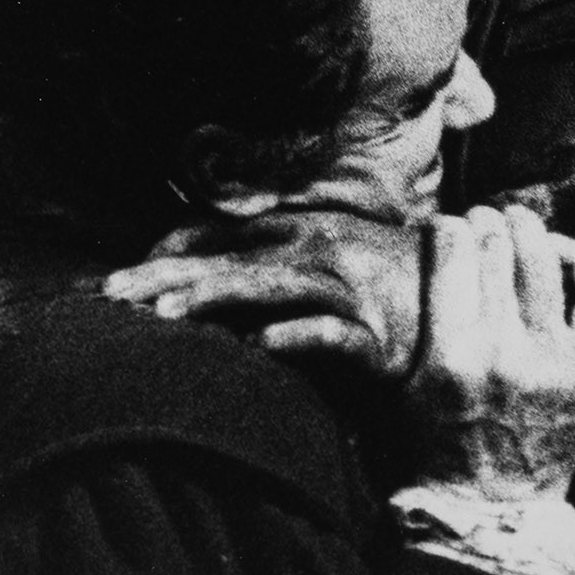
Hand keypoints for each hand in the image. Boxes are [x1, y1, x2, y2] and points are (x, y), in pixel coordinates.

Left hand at [103, 211, 426, 377]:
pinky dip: (295, 336)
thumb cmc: (380, 273)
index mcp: (297, 229)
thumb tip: (191, 265)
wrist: (464, 288)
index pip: (218, 234)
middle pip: (228, 262)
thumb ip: (263, 254)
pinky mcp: (372, 335)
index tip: (114, 282)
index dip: (164, 253)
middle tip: (109, 294)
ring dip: (215, 299)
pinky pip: (329, 334)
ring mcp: (343, 290)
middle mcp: (314, 251)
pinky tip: (259, 345)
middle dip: (165, 277)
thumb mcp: (320, 250)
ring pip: (270, 289)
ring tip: (164, 314)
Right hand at [403, 204, 574, 502]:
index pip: (451, 254)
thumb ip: (396, 335)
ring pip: (543, 260)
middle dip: (484, 220)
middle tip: (480, 218)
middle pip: (495, 248)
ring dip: (528, 226)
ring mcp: (546, 356)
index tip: (445, 226)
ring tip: (518, 218)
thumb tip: (382, 278)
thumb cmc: (441, 447)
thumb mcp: (402, 392)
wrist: (495, 509)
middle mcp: (498, 349)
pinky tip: (565, 251)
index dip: (448, 227)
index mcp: (447, 354)